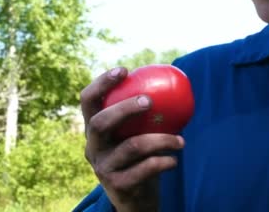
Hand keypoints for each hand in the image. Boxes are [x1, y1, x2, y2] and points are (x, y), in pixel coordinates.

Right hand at [81, 67, 184, 211]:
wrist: (134, 201)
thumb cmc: (138, 159)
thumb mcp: (134, 135)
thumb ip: (144, 115)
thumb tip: (173, 84)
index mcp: (94, 129)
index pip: (88, 101)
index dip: (101, 83)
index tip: (124, 70)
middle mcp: (92, 147)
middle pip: (100, 122)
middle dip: (124, 108)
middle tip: (149, 101)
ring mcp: (103, 167)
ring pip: (132, 146)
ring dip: (161, 139)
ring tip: (181, 140)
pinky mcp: (117, 185)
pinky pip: (145, 169)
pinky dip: (163, 161)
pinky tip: (174, 159)